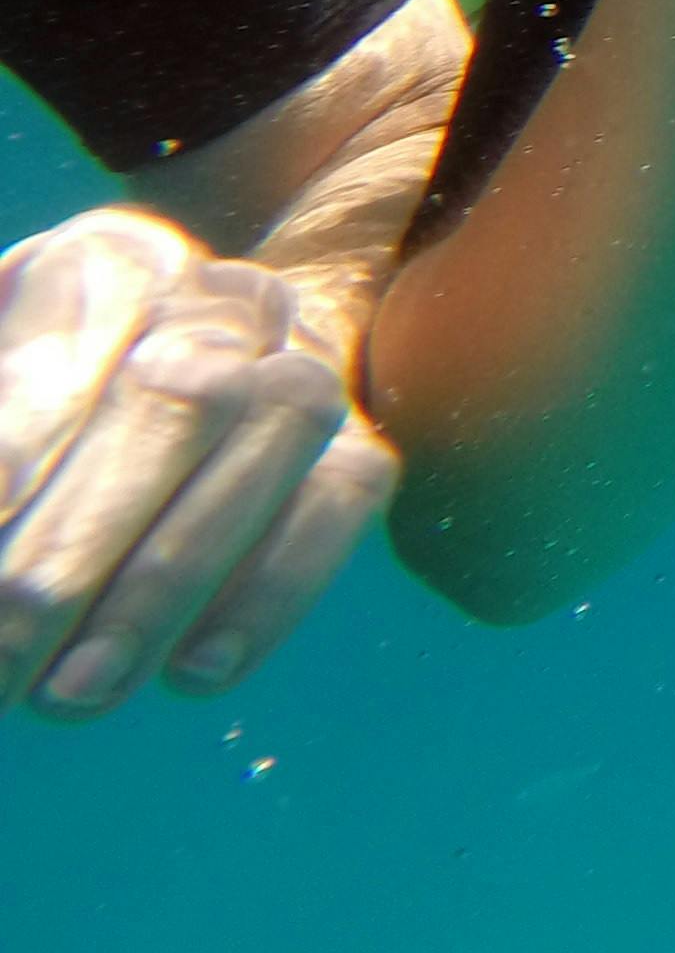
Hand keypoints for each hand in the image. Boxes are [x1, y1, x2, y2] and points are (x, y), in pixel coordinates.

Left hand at [0, 208, 394, 716]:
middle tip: (2, 654)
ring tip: (73, 691)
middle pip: (180, 392)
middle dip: (80, 543)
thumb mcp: (5, 382)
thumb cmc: (44, 401)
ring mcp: (308, 365)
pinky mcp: (360, 447)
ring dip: (171, 575)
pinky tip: (191, 672)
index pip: (64, 352)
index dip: (22, 453)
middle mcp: (225, 295)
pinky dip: (272, 590)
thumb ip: (9, 437)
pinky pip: (340, 501)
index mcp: (109, 261)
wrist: (198, 365)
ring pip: (279, 431)